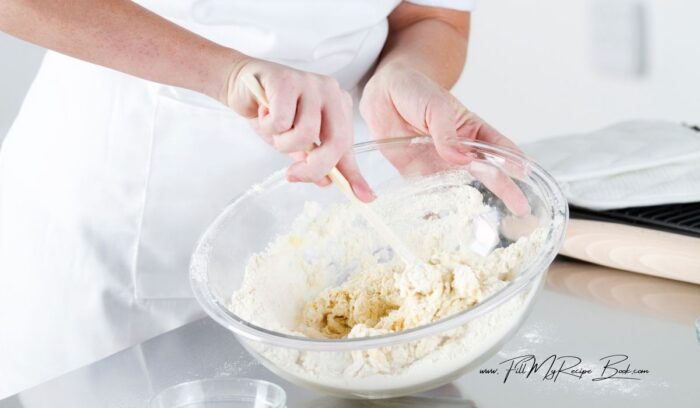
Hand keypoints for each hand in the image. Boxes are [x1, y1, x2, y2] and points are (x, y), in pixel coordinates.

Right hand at [224, 58, 373, 201]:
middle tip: (293, 174)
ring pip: (306, 134)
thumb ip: (315, 161)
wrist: (241, 87)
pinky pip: (281, 121)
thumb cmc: (272, 113)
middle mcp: (330, 92)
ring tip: (274, 129)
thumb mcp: (297, 143)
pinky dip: (269, 126)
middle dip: (314, 167)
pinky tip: (263, 113)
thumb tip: (328, 183)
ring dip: (283, 142)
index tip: (363, 197)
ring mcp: (310, 83)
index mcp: (339, 106)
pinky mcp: (286, 81)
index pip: (348, 145)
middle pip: (335, 141)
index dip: (352, 174)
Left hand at [359, 64, 529, 214]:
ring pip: (460, 188)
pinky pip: (429, 194)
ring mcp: (440, 164)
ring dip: (472, 205)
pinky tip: (441, 225)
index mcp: (472, 131)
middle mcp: (460, 151)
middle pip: (487, 173)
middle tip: (521, 209)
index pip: (500, 147)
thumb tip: (461, 158)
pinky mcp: (418, 174)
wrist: (383, 94)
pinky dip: (435, 209)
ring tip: (487, 225)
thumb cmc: (417, 92)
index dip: (514, 161)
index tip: (527, 176)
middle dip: (505, 189)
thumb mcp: (436, 106)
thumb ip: (447, 133)